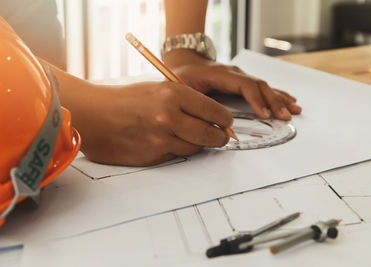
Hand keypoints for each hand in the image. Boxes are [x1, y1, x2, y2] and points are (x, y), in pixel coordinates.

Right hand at [64, 81, 232, 165]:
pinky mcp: (152, 156)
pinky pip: (176, 155)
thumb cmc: (125, 99)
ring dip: (197, 144)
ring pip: (196, 148)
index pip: (215, 112)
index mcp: (173, 95)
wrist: (93, 114)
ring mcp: (161, 139)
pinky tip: (166, 140)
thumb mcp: (158, 89)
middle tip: (221, 136)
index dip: (225, 120)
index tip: (226, 123)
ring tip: (187, 135)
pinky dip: (177, 149)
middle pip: (212, 135)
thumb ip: (186, 101)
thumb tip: (213, 117)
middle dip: (220, 137)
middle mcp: (169, 117)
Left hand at [164, 50, 301, 120]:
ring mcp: (240, 76)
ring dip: (279, 98)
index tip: (264, 114)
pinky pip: (262, 88)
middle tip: (285, 116)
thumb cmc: (182, 76)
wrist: (184, 61)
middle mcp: (234, 73)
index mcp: (221, 74)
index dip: (256, 99)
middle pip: (259, 85)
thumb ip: (196, 103)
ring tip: (294, 109)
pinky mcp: (242, 81)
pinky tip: (289, 99)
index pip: (245, 85)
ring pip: (264, 86)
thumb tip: (211, 123)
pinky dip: (276, 94)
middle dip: (274, 101)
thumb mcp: (182, 88)